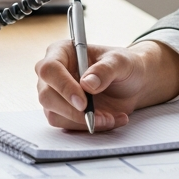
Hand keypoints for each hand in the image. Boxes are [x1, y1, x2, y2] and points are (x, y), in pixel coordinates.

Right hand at [34, 39, 178, 130]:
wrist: (132, 84)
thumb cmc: (123, 65)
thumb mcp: (120, 62)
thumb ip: (105, 70)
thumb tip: (87, 84)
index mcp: (62, 51)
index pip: (50, 69)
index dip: (63, 86)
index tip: (83, 102)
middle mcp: (53, 74)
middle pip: (46, 96)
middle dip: (72, 111)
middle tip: (100, 116)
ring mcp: (55, 94)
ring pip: (55, 115)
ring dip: (84, 122)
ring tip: (111, 117)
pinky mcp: (62, 112)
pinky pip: (68, 126)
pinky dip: (89, 127)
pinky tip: (109, 119)